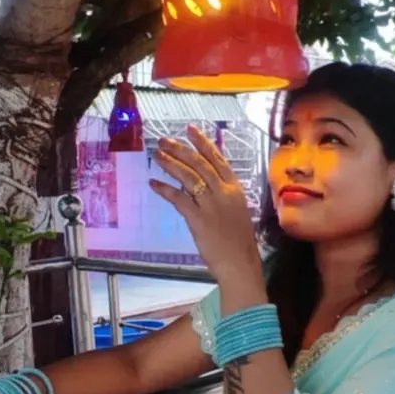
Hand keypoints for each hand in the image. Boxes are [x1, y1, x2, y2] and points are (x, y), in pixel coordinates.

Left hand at [150, 127, 261, 289]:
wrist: (240, 263)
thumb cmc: (238, 241)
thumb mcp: (236, 211)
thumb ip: (223, 196)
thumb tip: (205, 183)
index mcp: (236, 189)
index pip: (218, 159)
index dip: (203, 143)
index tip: (190, 130)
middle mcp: (224, 192)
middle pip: (200, 163)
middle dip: (181, 149)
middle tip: (164, 140)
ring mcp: (211, 205)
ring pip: (189, 177)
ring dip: (171, 164)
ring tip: (157, 155)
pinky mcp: (198, 219)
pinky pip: (179, 199)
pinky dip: (165, 189)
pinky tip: (154, 183)